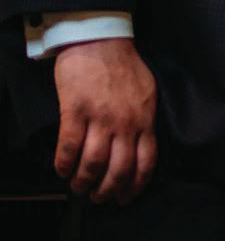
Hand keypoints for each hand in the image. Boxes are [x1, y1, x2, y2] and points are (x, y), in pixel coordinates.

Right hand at [53, 39, 157, 205]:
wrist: (101, 40)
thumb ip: (143, 119)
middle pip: (118, 170)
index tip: (126, 199)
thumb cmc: (124, 66)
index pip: (146, 162)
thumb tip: (139, 144)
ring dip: (83, 181)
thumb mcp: (147, 93)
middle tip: (97, 198)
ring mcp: (101, 118)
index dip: (135, 186)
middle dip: (107, 191)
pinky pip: (69, 147)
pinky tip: (61, 169)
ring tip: (77, 186)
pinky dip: (63, 164)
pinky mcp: (76, 111)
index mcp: (145, 119)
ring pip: (93, 163)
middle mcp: (126, 123)